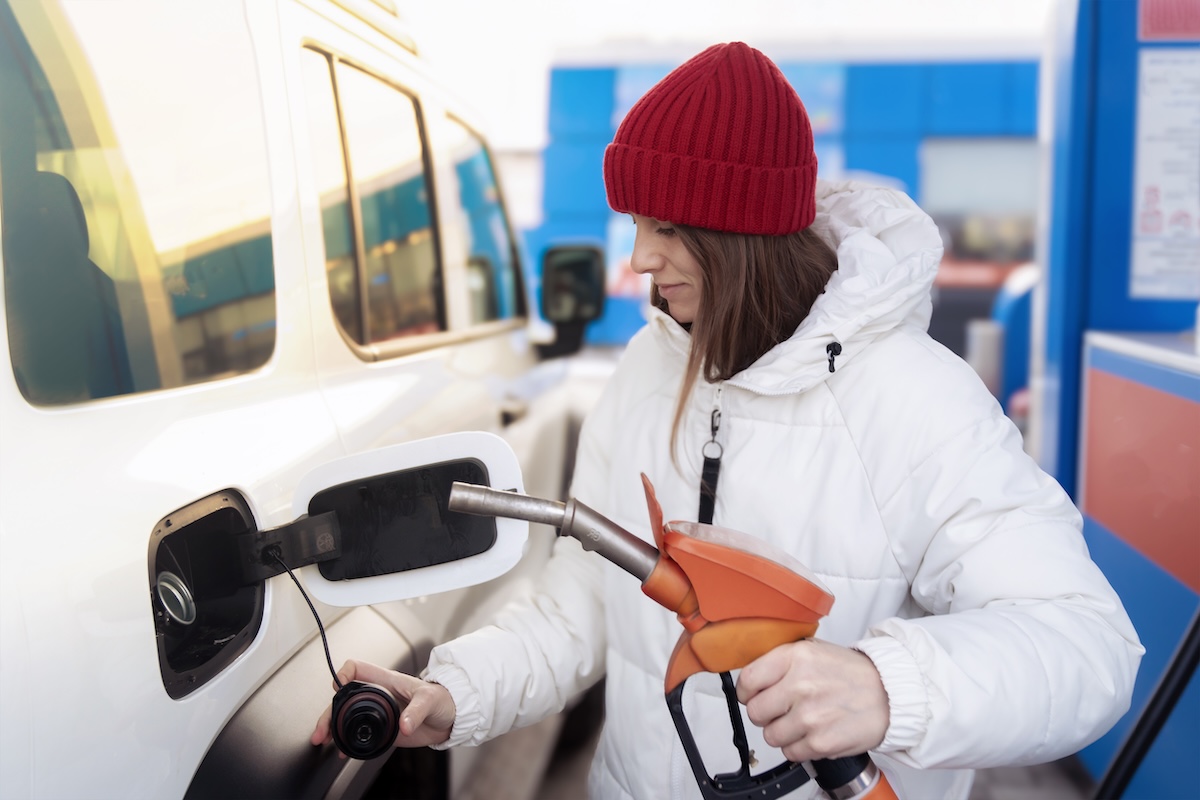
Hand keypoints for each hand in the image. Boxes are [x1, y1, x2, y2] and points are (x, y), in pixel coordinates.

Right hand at [311, 660, 455, 750]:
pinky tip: (341, 751)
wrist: (452, 718)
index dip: (343, 674)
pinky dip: (346, 742)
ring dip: (332, 728)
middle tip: (322, 730)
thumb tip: (403, 725)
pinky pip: (359, 734)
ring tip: (323, 740)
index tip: (336, 687)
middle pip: (344, 698)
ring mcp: (378, 713)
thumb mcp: (430, 700)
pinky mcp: (383, 730)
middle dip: (329, 712)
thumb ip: (416, 712)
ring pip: (347, 717)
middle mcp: (378, 696)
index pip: (356, 669)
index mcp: (386, 681)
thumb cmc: (443, 699)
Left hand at [736, 639, 888, 762]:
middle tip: (780, 709)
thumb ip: (781, 661)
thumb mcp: (814, 651)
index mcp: (795, 657)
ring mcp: (810, 716)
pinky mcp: (821, 742)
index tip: (752, 695)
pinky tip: (813, 733)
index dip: (746, 691)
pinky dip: (799, 747)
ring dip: (782, 732)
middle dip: (765, 713)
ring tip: (801, 721)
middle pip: (755, 712)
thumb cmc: (852, 674)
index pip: (747, 680)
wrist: (890, 694)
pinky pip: (791, 752)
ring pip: (770, 735)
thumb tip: (751, 677)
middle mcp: (801, 685)